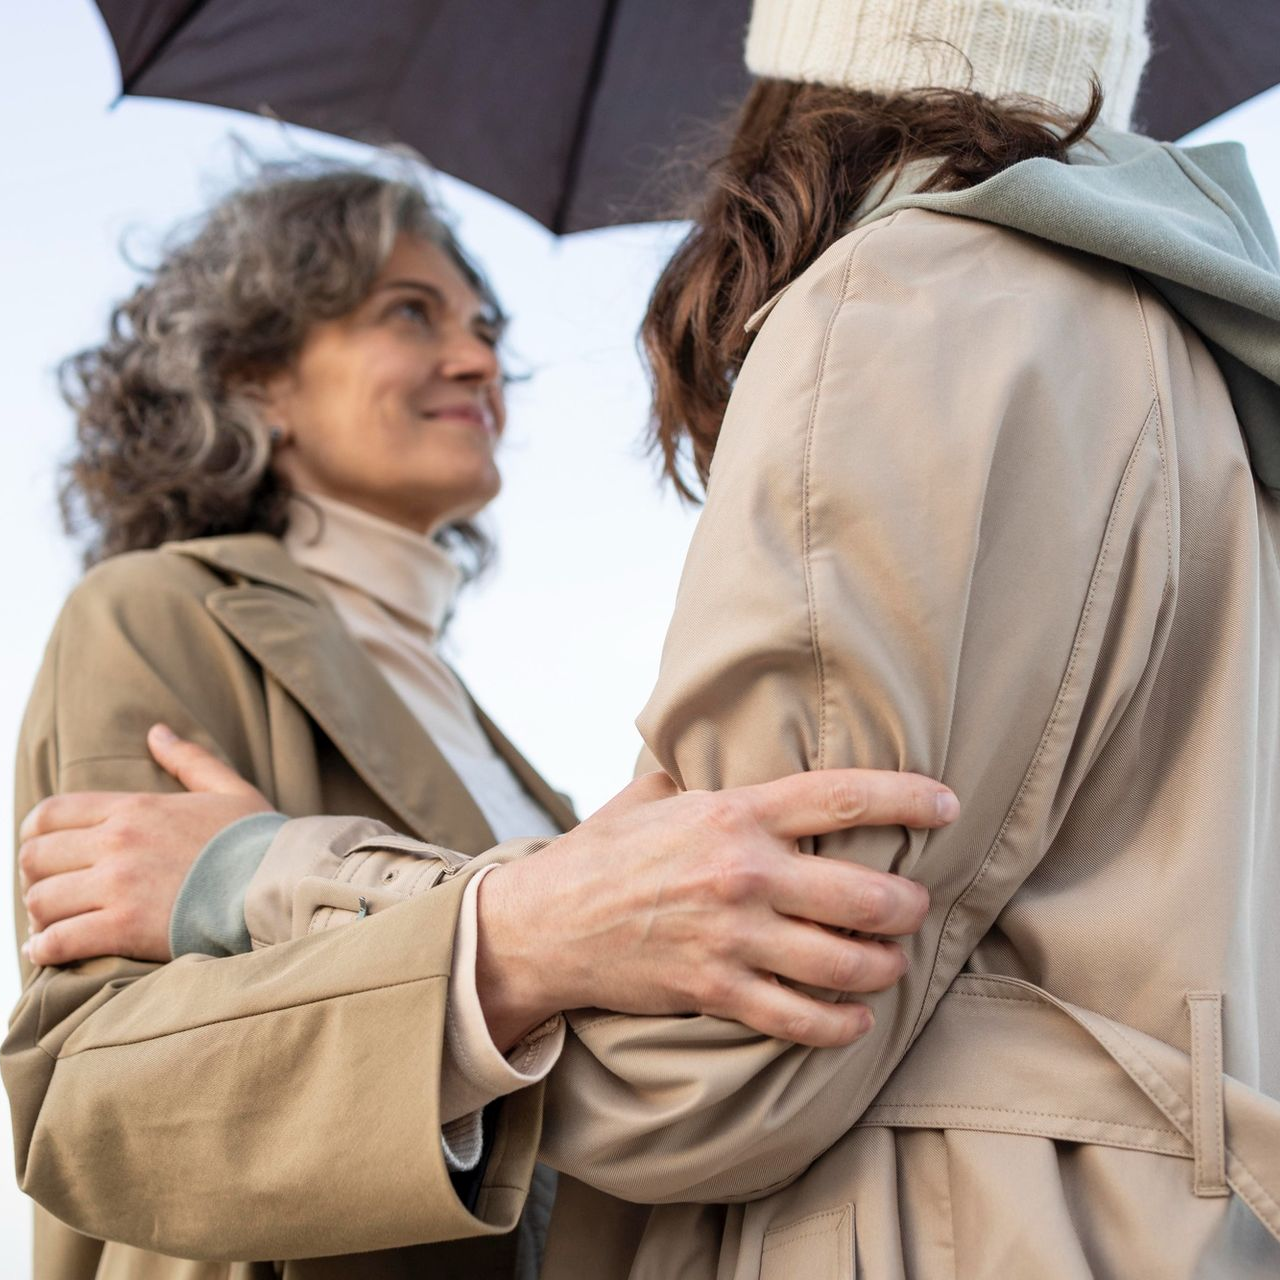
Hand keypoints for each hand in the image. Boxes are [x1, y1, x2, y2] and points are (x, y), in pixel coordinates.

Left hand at [19, 725, 270, 966]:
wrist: (281, 882)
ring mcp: (118, 885)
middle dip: (35, 877)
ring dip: (40, 917)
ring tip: (52, 926)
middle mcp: (118, 842)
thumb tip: (157, 732)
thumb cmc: (258, 840)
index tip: (47, 855)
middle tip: (54, 893)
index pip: (50, 814)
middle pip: (35, 857)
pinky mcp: (123, 928)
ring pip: (40, 900)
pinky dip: (44, 950)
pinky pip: (58, 941)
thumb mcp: (228, 789)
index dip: (35, 836)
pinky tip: (49, 951)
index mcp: (135, 808)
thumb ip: (187, 760)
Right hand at [475, 768, 955, 1049]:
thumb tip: (735, 759)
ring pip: (845, 962)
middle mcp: (743, 872)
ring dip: (884, 966)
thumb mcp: (651, 798)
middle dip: (907, 906)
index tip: (946, 804)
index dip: (907, 798)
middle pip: (864, 893)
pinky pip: (800, 1018)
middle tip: (915, 907)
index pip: (840, 798)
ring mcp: (731, 937)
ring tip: (891, 962)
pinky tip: (856, 1020)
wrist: (542, 926)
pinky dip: (841, 1025)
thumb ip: (704, 779)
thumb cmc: (599, 856)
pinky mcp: (715, 990)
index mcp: (732, 814)